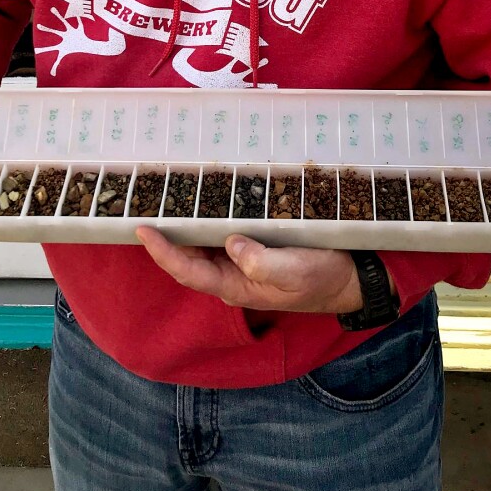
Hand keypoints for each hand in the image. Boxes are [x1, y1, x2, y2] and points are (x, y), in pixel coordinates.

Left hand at [135, 228, 364, 313]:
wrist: (348, 279)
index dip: (162, 252)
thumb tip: (230, 243)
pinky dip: (207, 222)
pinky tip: (202, 205)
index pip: (187, 271)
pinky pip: (221, 237)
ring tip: (164, 204)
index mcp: (236, 286)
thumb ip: (260, 262)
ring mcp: (242, 264)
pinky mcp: (254, 251)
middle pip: (188, 259)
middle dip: (164, 238)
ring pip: (202, 248)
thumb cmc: (321, 278)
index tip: (142, 230)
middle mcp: (232, 276)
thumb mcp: (293, 271)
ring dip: (183, 229)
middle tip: (144, 209)